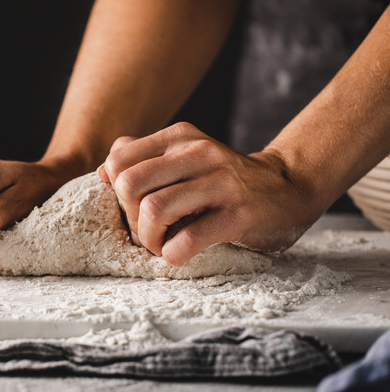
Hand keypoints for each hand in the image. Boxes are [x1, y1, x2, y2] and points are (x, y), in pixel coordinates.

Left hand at [98, 122, 321, 265]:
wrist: (288, 187)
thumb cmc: (223, 179)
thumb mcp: (184, 156)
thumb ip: (142, 157)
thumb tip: (103, 172)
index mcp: (179, 137)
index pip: (117, 160)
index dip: (115, 192)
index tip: (134, 209)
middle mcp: (198, 152)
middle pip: (129, 184)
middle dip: (128, 217)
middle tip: (145, 231)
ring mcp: (221, 182)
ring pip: (154, 210)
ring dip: (149, 239)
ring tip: (161, 245)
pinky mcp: (239, 214)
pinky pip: (187, 239)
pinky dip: (173, 254)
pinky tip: (179, 254)